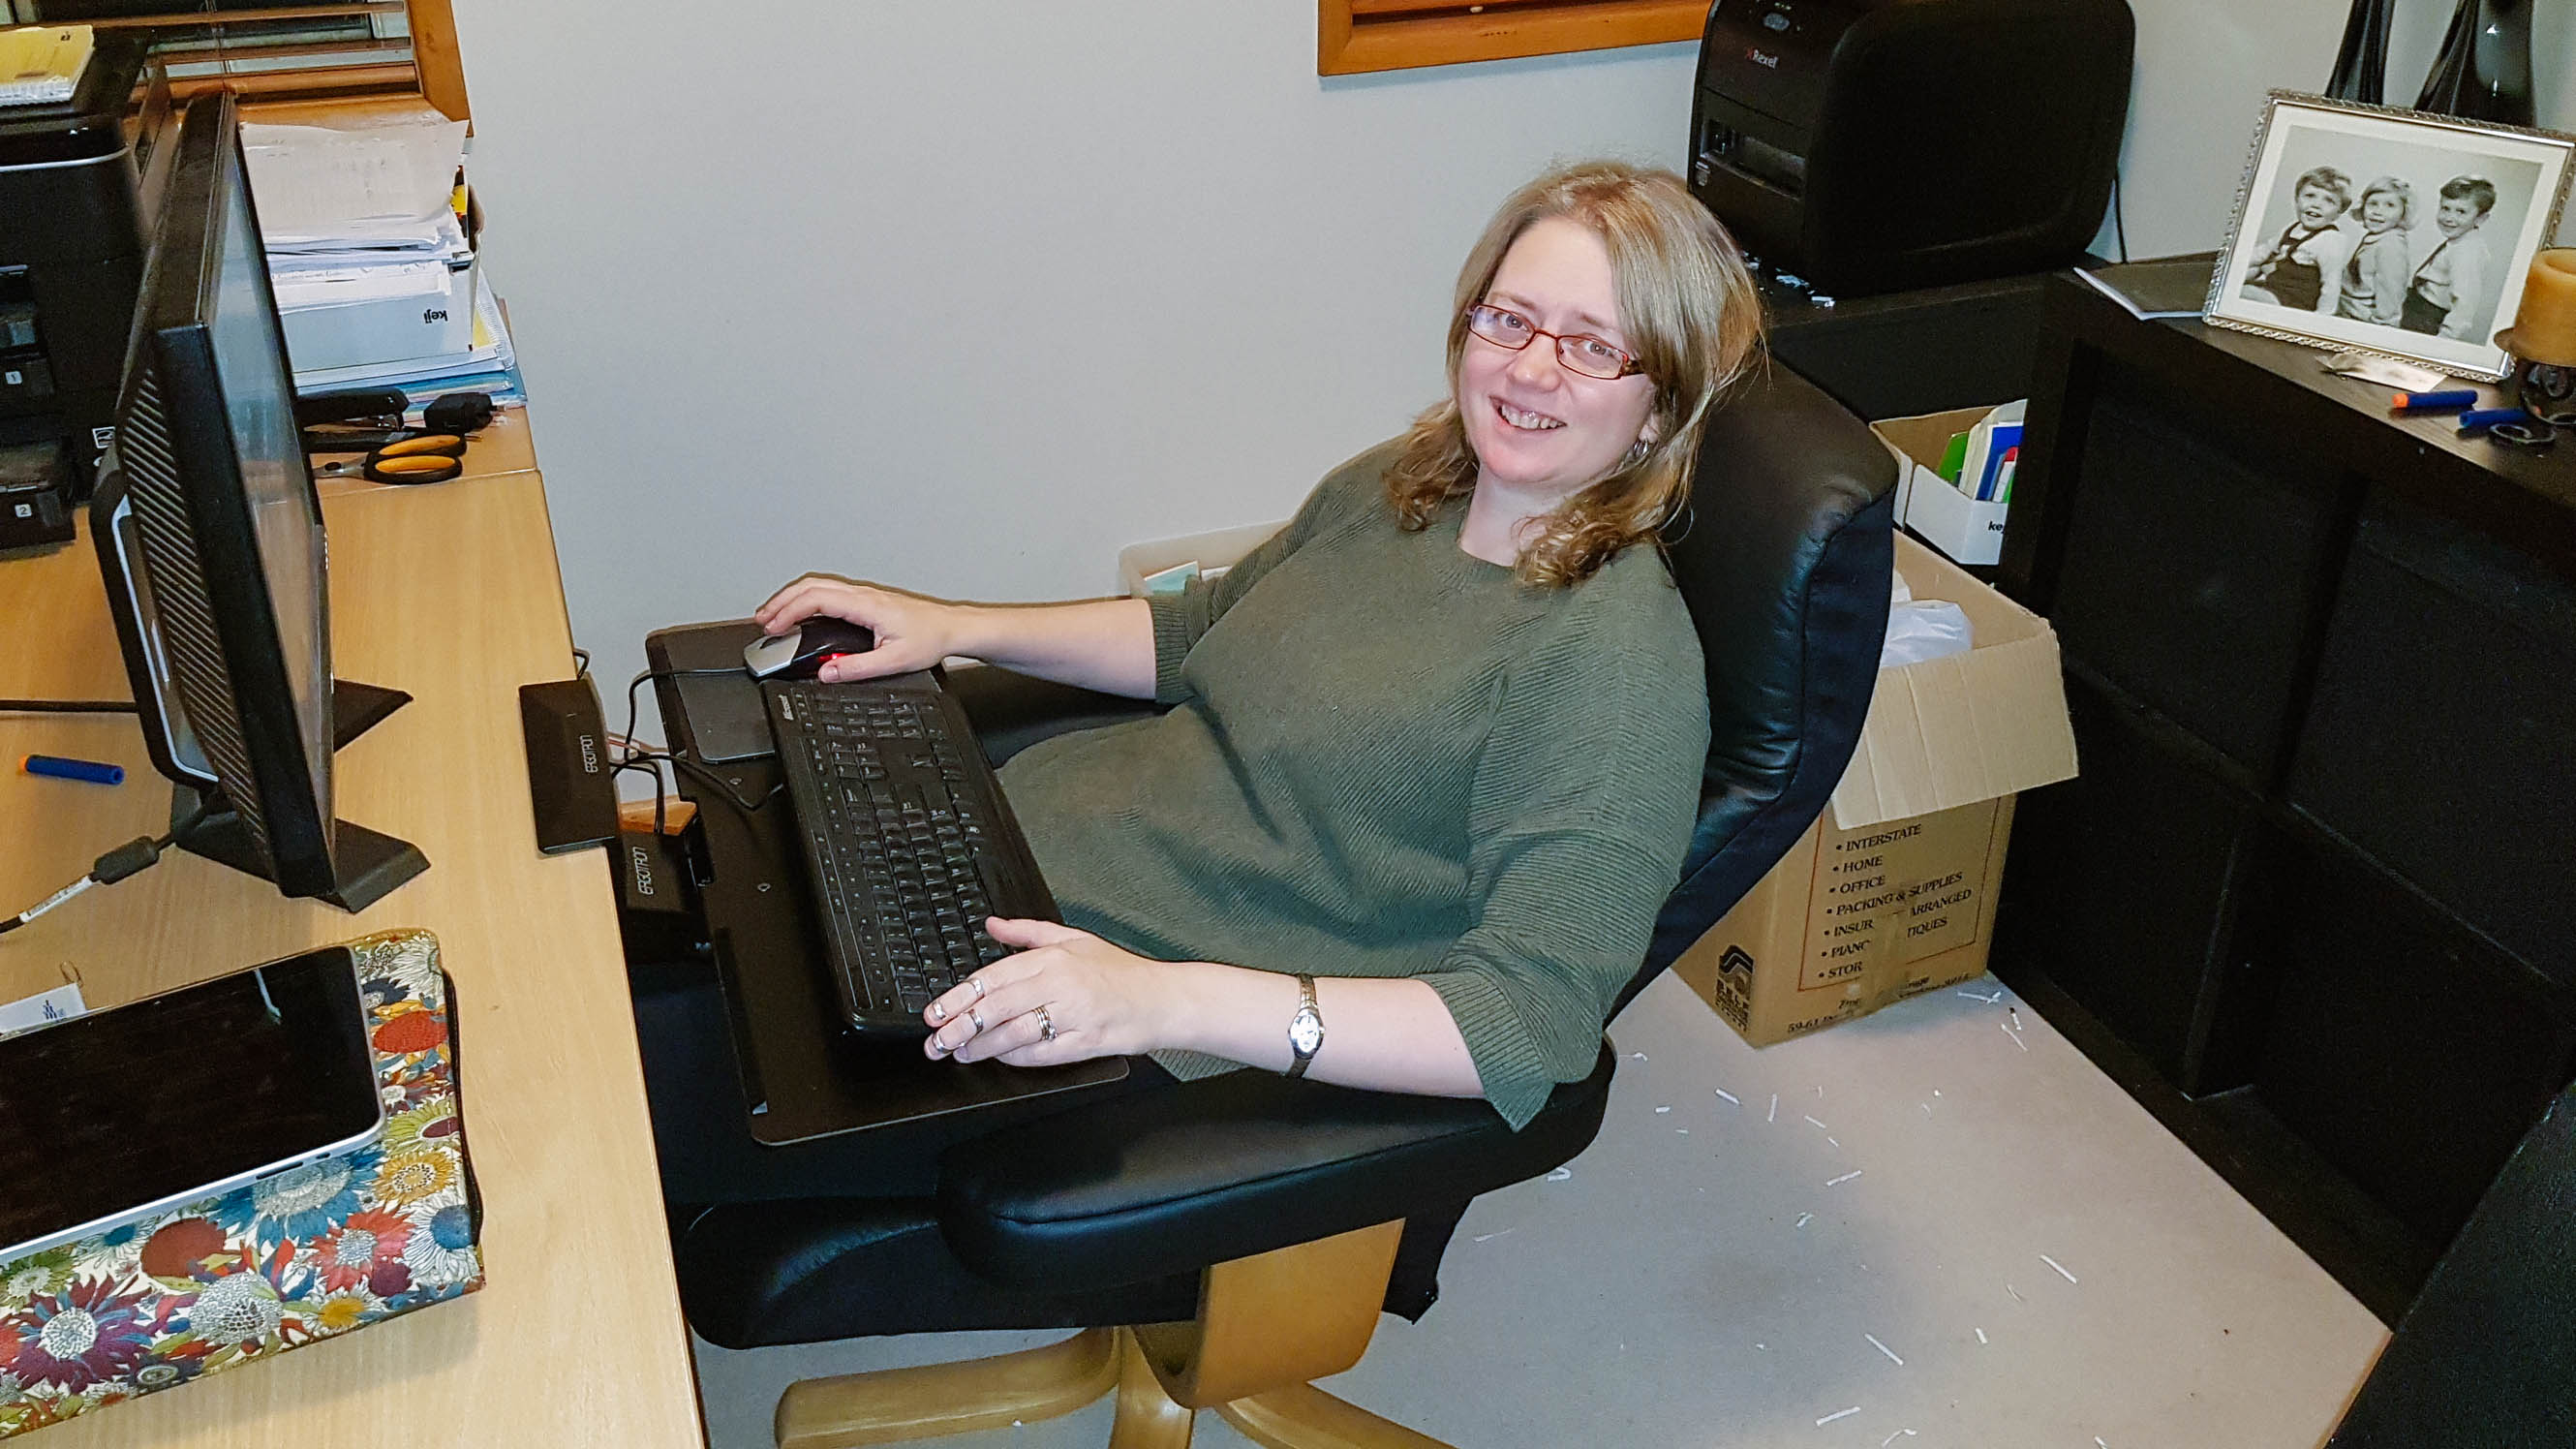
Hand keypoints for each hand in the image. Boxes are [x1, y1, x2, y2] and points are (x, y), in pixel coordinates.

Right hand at [752, 575, 972, 682]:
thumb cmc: (930, 640)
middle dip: (781, 601)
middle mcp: (863, 595)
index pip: (816, 599)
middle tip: (762, 620)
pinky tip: (801, 614)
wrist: (951, 629)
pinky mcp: (866, 601)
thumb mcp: (893, 662)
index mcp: (866, 605)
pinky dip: (807, 600)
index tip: (773, 627)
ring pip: (818, 586)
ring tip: (773, 616)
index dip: (789, 611)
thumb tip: (826, 673)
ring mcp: (864, 595)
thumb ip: (856, 668)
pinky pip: (829, 592)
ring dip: (792, 598)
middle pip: (810, 586)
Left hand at [922, 918, 1171, 1065]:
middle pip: (996, 1006)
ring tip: (958, 1052)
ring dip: (980, 1046)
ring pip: (1013, 1033)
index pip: (994, 976)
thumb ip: (1027, 931)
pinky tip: (997, 1058)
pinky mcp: (1084, 1042)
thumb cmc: (1120, 972)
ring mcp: (1073, 1015)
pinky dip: (1013, 1058)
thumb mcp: (1074, 939)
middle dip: (959, 1025)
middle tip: (935, 1039)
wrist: (1162, 999)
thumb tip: (991, 925)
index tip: (935, 1010)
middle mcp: (1061, 983)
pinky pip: (1040, 1054)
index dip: (958, 996)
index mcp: (1054, 957)